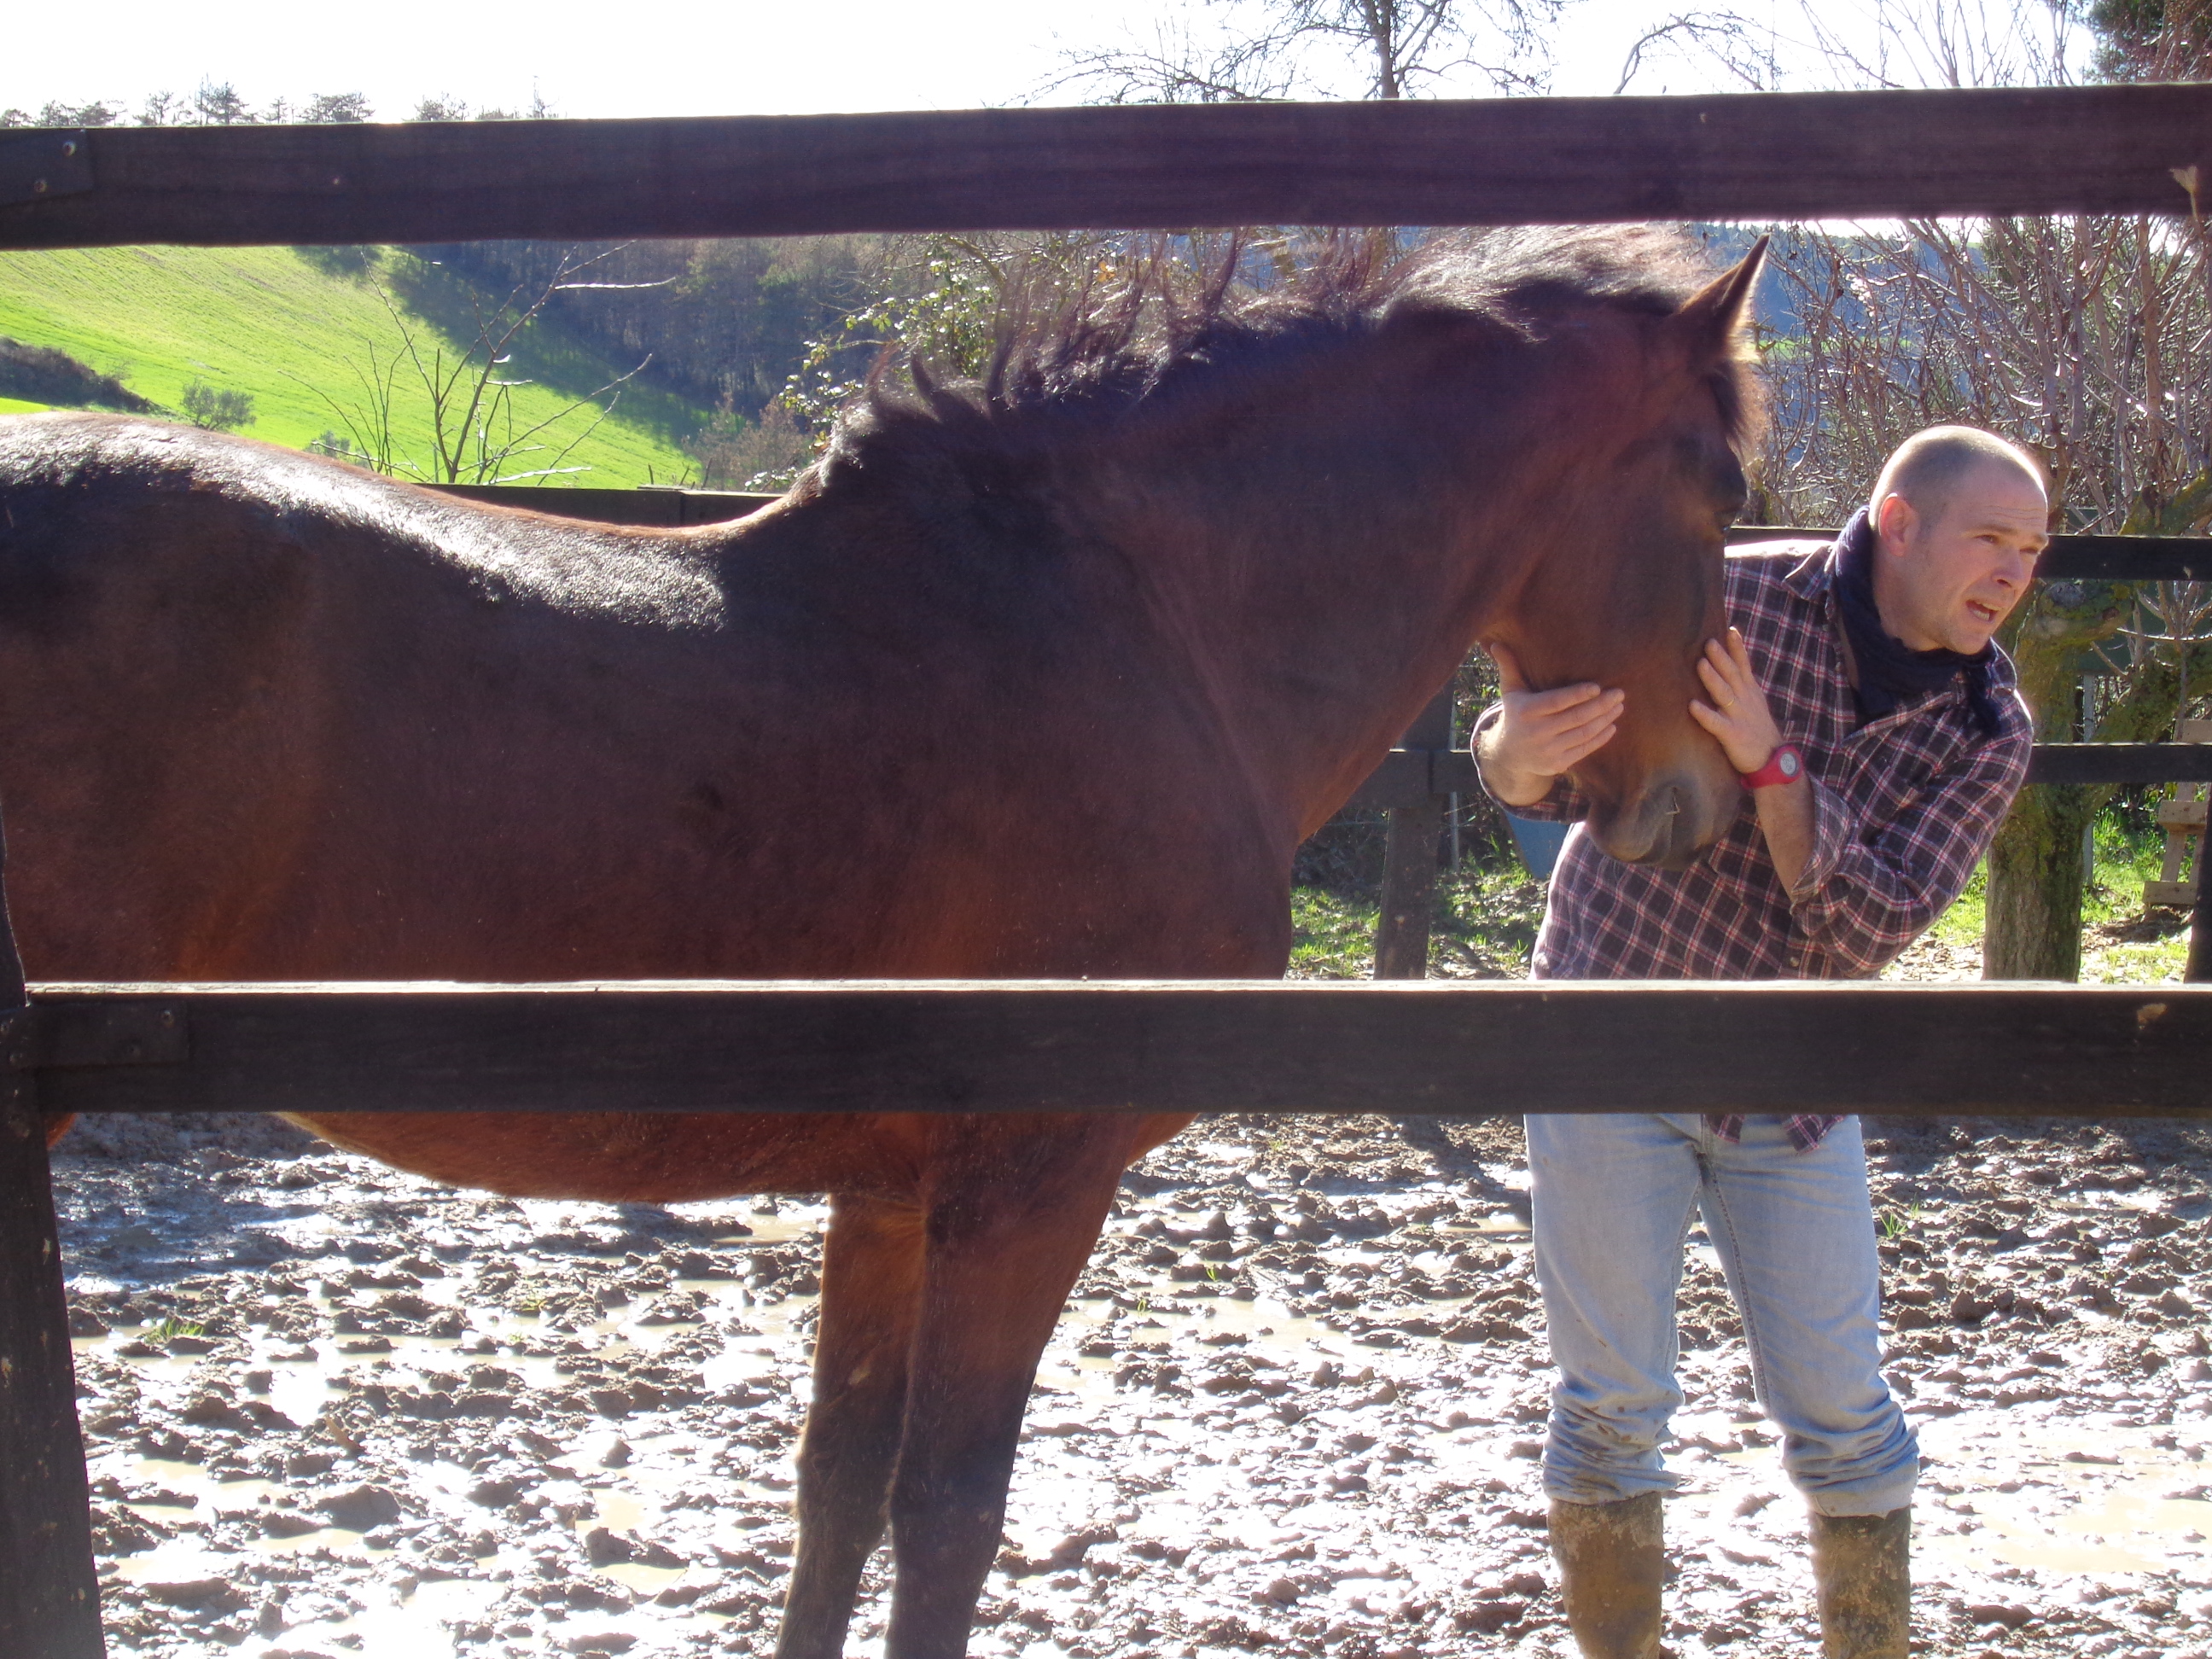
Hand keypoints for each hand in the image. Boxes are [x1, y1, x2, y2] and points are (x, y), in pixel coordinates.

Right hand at [1475, 642, 1622, 806]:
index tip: (1597, 687)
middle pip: (1575, 718)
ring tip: (1619, 707)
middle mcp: (1537, 732)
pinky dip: (1600, 738)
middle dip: (1600, 705)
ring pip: (1583, 733)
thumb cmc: (1516, 715)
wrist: (1509, 755)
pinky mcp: (1557, 764)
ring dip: (1605, 720)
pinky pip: (1584, 749)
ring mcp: (1548, 750)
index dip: (1578, 695)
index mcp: (1526, 711)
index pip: (1557, 702)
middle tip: (1619, 693)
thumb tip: (1496, 643)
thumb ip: (1508, 667)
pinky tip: (1611, 726)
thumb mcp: (1510, 692)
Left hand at [1688, 628, 1785, 775]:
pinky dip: (1705, 714)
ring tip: (1701, 663)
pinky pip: (1716, 723)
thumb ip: (1744, 688)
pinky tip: (1692, 706)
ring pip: (1724, 693)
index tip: (1731, 629)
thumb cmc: (1759, 732)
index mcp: (1751, 693)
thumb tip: (1731, 672)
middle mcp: (1745, 701)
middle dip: (1721, 657)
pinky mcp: (1732, 735)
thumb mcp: (1755, 705)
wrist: (1774, 761)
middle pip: (1732, 675)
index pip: (1744, 666)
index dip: (1737, 648)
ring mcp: (1739, 717)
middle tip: (1708, 641)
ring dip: (1712, 678)